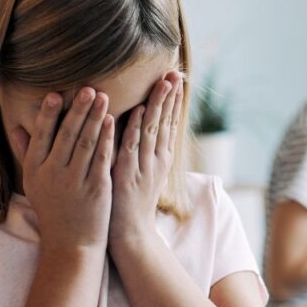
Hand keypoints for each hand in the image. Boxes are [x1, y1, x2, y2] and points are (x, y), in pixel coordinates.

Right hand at [8, 88, 113, 250]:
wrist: (72, 243)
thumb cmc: (54, 208)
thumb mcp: (33, 182)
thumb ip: (25, 153)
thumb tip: (15, 127)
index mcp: (35, 170)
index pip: (42, 136)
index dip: (49, 114)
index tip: (56, 93)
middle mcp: (53, 174)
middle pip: (66, 135)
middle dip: (77, 109)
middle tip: (88, 87)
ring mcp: (75, 181)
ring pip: (86, 143)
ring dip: (95, 117)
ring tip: (102, 96)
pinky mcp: (96, 188)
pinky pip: (102, 158)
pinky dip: (107, 138)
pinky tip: (112, 121)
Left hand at [109, 71, 183, 246]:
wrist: (130, 234)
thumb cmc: (131, 204)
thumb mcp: (142, 174)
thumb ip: (142, 152)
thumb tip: (140, 131)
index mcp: (160, 158)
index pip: (169, 123)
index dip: (173, 101)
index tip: (177, 79)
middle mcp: (157, 159)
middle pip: (166, 122)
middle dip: (171, 96)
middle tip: (176, 72)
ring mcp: (144, 166)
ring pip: (154, 130)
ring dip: (159, 105)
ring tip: (164, 82)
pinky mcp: (129, 173)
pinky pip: (134, 146)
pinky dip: (138, 127)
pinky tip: (141, 110)